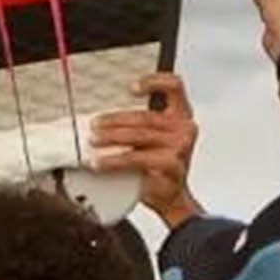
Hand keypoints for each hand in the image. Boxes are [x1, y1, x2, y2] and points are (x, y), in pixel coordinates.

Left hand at [89, 71, 200, 226]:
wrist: (171, 196)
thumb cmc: (159, 165)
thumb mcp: (152, 137)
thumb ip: (138, 122)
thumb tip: (101, 118)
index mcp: (182, 114)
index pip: (174, 87)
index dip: (153, 82)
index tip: (132, 88)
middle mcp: (184, 128)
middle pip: (145, 116)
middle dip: (115, 120)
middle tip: (95, 125)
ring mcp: (180, 146)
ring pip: (138, 136)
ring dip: (110, 138)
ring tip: (94, 141)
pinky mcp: (171, 164)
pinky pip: (136, 158)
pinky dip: (114, 160)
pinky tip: (102, 163)